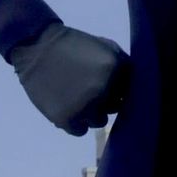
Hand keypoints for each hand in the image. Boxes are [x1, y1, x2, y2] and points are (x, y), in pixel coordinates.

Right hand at [9, 22, 130, 135]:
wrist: (39, 48)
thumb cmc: (75, 45)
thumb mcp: (106, 45)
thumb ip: (123, 64)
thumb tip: (137, 84)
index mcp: (115, 68)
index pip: (130, 89)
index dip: (120, 88)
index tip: (111, 85)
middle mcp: (103, 89)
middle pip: (116, 106)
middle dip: (107, 100)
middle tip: (91, 89)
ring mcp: (85, 106)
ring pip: (100, 121)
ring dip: (93, 112)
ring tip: (79, 97)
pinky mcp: (67, 119)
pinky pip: (81, 131)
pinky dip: (77, 122)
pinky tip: (70, 106)